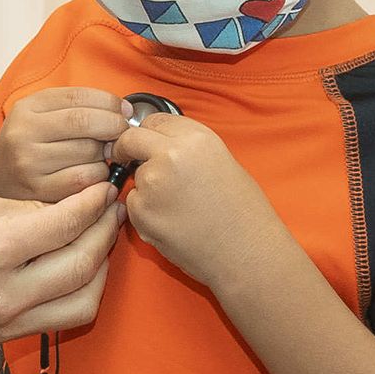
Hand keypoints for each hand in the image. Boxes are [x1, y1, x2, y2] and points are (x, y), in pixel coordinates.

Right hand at [0, 88, 127, 202]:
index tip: (124, 111)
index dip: (109, 102)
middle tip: (121, 134)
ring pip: (89, 152)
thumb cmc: (30, 145)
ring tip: (102, 155)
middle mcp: (23, 134)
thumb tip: (124, 111)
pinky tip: (94, 172)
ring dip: (107, 154)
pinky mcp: (40, 190)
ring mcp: (29, 163)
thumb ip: (77, 106)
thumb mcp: (41, 115)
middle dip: (114, 127)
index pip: (78, 96)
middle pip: (85, 122)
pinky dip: (99, 176)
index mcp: (26, 109)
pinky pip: (85, 179)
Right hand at [0, 181, 119, 346]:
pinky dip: (77, 292)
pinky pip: (59, 317)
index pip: (66, 225)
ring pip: (82, 300)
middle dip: (104, 233)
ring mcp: (4, 321)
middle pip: (82, 264)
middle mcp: (3, 293)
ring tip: (99, 241)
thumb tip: (69, 211)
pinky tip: (76, 269)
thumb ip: (26, 211)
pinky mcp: (2, 337)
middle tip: (112, 211)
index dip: (92, 204)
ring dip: (99, 269)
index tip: (104, 189)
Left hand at [110, 112, 288, 292]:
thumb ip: (186, 149)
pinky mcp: (141, 211)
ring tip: (178, 209)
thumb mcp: (222, 162)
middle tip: (128, 160)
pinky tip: (173, 224)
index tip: (146, 143)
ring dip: (144, 188)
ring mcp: (152, 182)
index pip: (154, 120)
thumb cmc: (243, 213)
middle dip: (127, 149)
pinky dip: (145, 214)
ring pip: (133, 177)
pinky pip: (133, 205)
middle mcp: (171, 153)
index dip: (148, 133)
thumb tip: (157, 145)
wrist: (247, 253)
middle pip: (130, 139)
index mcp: (196, 137)